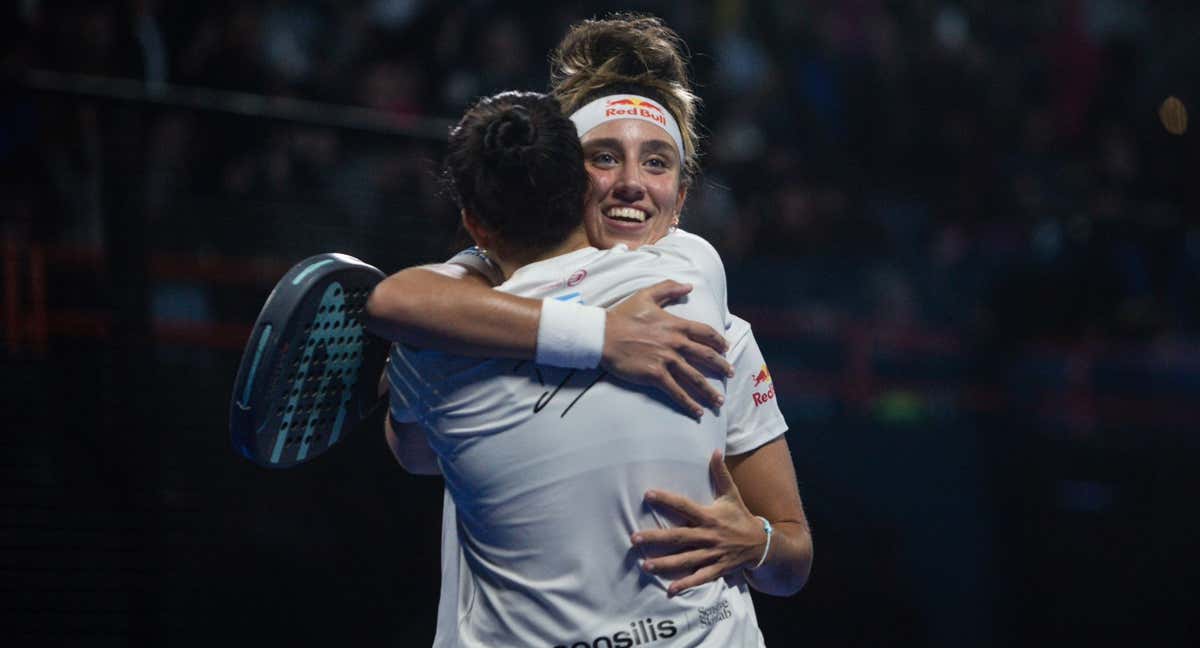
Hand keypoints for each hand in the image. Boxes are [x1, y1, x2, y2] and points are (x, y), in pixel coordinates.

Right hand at [602, 280, 733, 416]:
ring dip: (709, 391)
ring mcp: (666, 360)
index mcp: (675, 325)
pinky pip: (677, 391)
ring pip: (695, 377)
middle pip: (706, 356)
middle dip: (721, 367)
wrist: (603, 335)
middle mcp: (675, 343)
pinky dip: (689, 403)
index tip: (726, 348)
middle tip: (731, 374)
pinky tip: (697, 412)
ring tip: (719, 401)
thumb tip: (689, 286)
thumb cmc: (623, 315)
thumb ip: (669, 288)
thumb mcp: (646, 295)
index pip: (705, 333)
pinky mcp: (655, 375)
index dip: (718, 341)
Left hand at [631, 450, 766, 595]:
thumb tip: (715, 450)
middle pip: (678, 537)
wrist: (762, 544)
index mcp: (709, 516)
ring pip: (685, 560)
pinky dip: (685, 584)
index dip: (666, 500)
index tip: (648, 494)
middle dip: (656, 539)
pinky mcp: (716, 568)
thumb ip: (721, 474)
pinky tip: (669, 590)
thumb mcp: (732, 495)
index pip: (684, 506)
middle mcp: (708, 536)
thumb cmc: (741, 517)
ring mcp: (712, 554)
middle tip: (634, 538)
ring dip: (664, 564)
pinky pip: (699, 577)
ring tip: (644, 565)